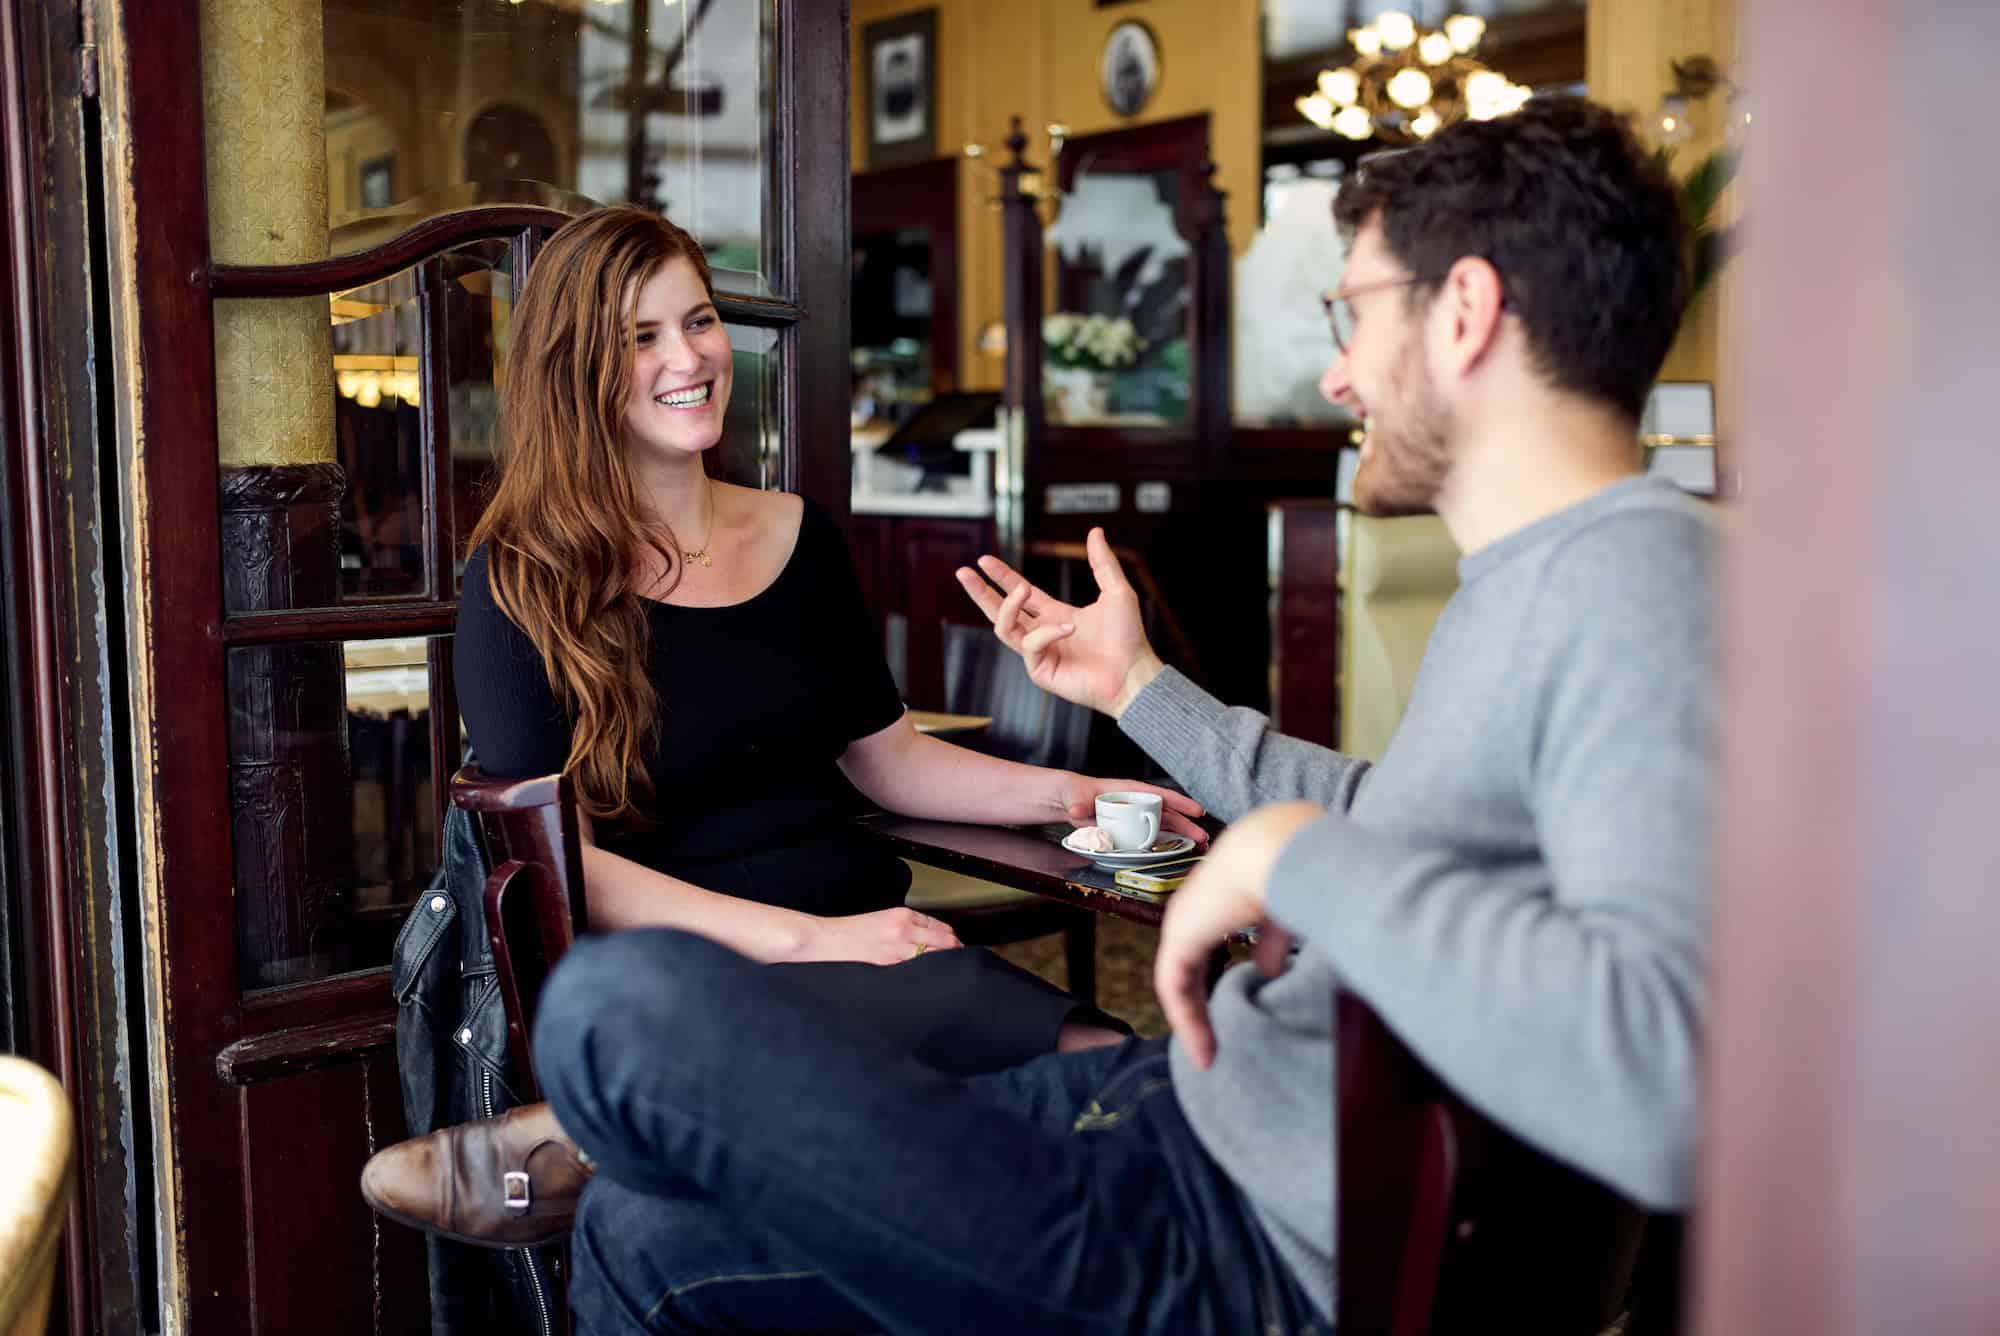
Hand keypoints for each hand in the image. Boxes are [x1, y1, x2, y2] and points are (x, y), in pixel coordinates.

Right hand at [794, 908, 961, 965]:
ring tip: (949, 979)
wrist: (823, 940)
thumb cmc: (849, 933)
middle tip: (960, 968)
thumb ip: (905, 928)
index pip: (942, 928)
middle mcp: (905, 929)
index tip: (957, 952)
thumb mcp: (882, 921)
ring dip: (945, 967)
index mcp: (903, 915)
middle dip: (956, 955)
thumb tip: (929, 942)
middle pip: (946, 943)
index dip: (953, 941)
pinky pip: (917, 972)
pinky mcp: (889, 967)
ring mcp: (898, 950)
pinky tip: (929, 984)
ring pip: (936, 958)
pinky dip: (927, 976)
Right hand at [955, 528, 1164, 717]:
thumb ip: (1102, 563)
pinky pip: (1029, 645)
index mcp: (1056, 615)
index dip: (1002, 577)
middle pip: (1000, 612)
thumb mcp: (1117, 591)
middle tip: (963, 572)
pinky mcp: (1040, 671)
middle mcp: (1043, 634)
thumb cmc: (1128, 638)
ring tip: (1021, 589)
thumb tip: (1095, 531)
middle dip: (980, 592)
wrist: (1134, 673)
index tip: (983, 560)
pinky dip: (1046, 633)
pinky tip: (1068, 629)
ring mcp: (1039, 654)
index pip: (1020, 594)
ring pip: (1004, 628)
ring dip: (1008, 606)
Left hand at [1057, 774, 1208, 845]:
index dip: (1180, 803)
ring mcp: (1134, 818)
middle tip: (1202, 838)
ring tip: (1198, 847)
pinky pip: (1149, 838)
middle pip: (1167, 814)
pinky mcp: (1129, 830)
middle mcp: (1136, 804)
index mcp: (1129, 791)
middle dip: (1186, 825)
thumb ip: (1077, 802)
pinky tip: (1176, 853)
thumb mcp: (1074, 794)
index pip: (1159, 795)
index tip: (1197, 811)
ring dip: (1180, 837)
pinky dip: (1162, 845)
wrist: (1066, 801)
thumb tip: (1078, 811)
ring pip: (1163, 827)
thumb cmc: (1073, 792)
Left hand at [1154, 801, 1322, 1067]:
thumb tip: (1268, 970)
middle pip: (1185, 965)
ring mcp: (1182, 922)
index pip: (1202, 942)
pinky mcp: (1179, 939)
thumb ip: (1271, 939)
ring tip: (1207, 1057)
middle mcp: (1192, 908)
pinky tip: (1204, 1048)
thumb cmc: (1289, 868)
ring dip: (1191, 1020)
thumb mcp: (1281, 911)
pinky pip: (1174, 988)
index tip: (1229, 1009)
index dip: (1213, 977)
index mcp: (1215, 897)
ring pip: (1177, 981)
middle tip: (1209, 1045)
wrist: (1278, 850)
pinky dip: (1187, 1020)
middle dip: (1196, 1006)